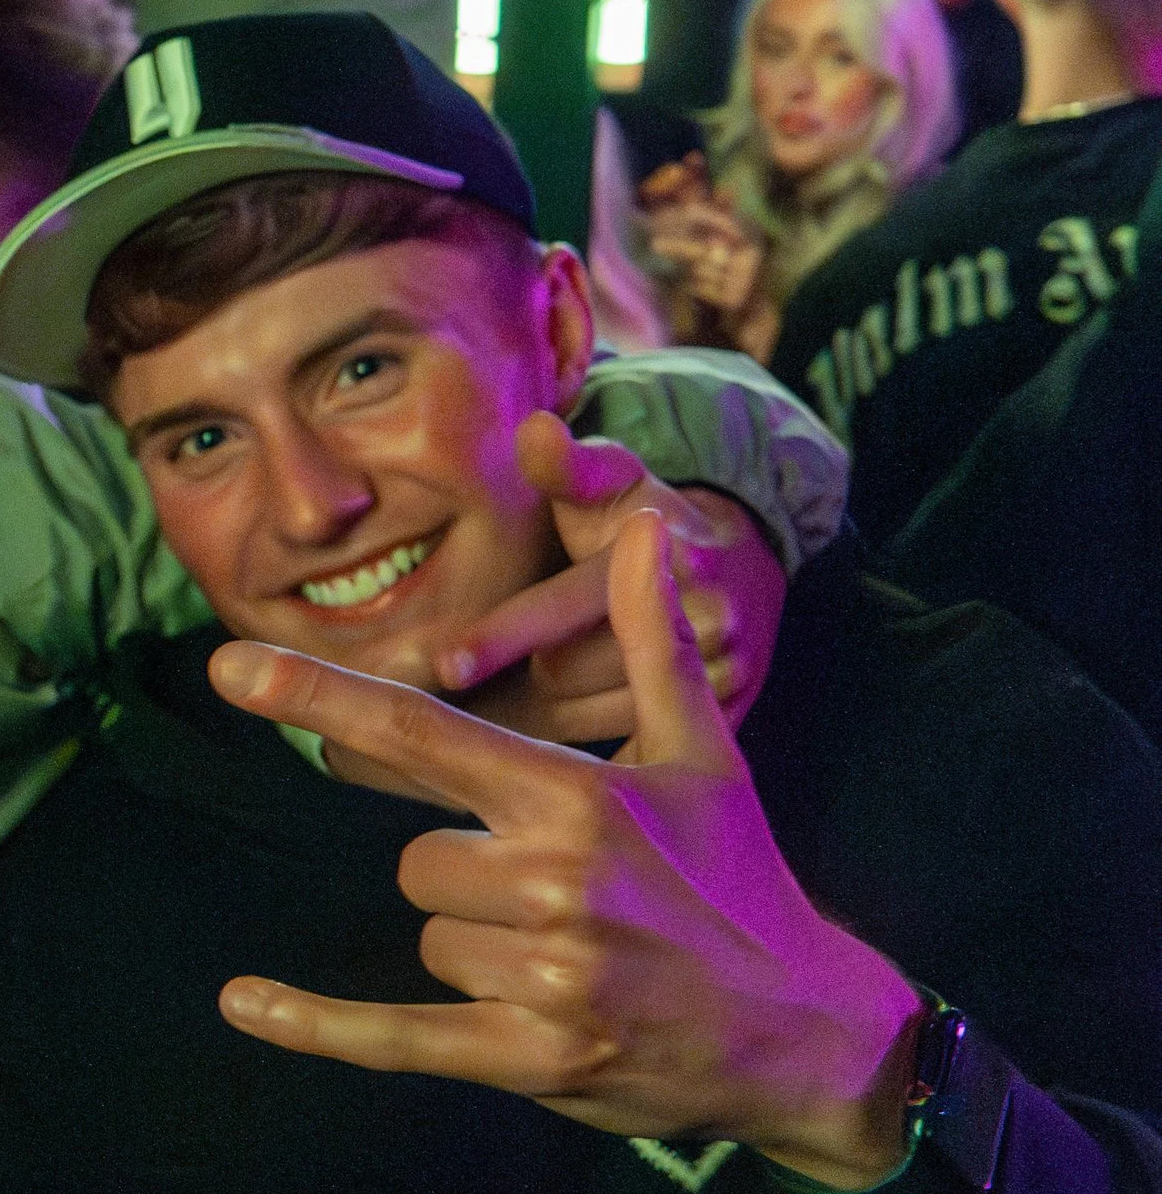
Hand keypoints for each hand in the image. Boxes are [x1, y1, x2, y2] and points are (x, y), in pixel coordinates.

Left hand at [212, 514, 918, 1177]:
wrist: (804, 1030)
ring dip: (474, 950)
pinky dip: (314, 1025)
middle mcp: (553, 883)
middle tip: (560, 899)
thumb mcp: (703, 756)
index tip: (232, 667)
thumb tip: (648, 525)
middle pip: (414, 863)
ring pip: (424, 941)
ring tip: (569, 958)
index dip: (320, 697)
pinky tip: (242, 1003)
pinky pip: (391, 1036)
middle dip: (466, 877)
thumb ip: (651, 641)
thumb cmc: (739, 879)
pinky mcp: (530, 1059)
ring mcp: (543, 978)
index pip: (422, 733)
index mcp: (578, 800)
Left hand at [433, 414, 786, 743]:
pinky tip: (553, 764)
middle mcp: (701, 618)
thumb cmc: (640, 520)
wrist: (743, 570)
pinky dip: (589, 762)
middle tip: (477, 679)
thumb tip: (533, 430)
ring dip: (549, 718)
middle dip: (524, 672)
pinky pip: (633, 751)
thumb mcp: (611, 481)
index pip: (569, 601)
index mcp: (661, 557)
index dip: (507, 631)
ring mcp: (725, 673)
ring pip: (597, 717)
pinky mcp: (732, 718)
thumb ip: (565, 465)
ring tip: (513, 713)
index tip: (448, 664)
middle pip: (572, 672)